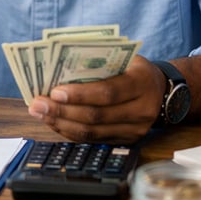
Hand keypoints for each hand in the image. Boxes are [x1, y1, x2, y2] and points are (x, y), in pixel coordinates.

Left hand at [27, 56, 163, 142]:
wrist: (162, 91)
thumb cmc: (134, 69)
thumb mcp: (124, 58)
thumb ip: (98, 63)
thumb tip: (58, 70)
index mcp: (141, 83)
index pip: (108, 92)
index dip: (80, 94)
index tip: (54, 91)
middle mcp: (142, 110)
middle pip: (96, 116)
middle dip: (62, 111)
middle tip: (37, 104)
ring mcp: (135, 130)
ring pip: (92, 133)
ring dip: (61, 124)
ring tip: (40, 113)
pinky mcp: (126, 141)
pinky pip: (93, 140)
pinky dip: (70, 131)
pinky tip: (54, 122)